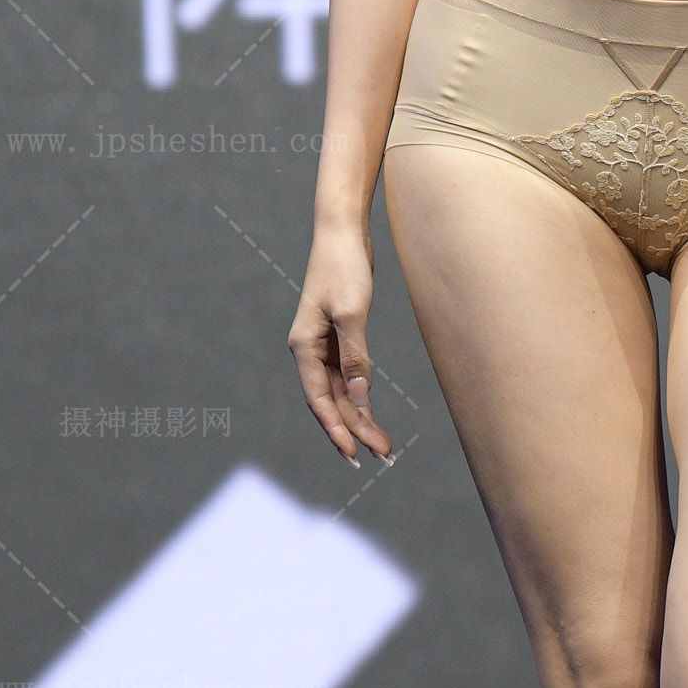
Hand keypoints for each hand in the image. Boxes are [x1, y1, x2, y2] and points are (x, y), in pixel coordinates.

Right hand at [288, 226, 393, 465]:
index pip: (319, 399)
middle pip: (331, 400)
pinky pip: (348, 375)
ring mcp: (324, 344)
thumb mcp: (352, 313)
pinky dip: (361, 394)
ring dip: (360, 416)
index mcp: (304, 346)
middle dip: (356, 428)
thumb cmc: (344, 267)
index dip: (336, 428)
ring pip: (340, 391)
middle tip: (382, 455)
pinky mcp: (340, 335)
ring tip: (382, 444)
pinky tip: (371, 412)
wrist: (343, 232)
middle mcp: (310, 349)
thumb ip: (355, 357)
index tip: (354, 453)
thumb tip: (359, 397)